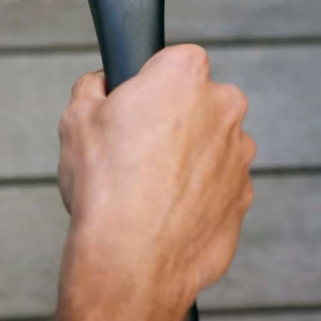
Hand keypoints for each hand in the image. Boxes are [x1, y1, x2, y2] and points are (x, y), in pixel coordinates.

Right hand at [45, 45, 254, 320]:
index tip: (132, 103)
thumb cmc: (106, 187)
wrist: (130, 262)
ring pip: (210, 142)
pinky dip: (198, 192)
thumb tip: (100, 85)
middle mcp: (223, 107)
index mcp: (185, 74)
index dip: (148, 80)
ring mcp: (240, 154)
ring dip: (188, 155)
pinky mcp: (244, 197)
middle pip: (197, 99)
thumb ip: (93, 86)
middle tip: (135, 145)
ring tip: (147, 185)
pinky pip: (218, 183)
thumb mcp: (75, 118)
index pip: (173, 58)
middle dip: (172, 116)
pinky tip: (164, 210)